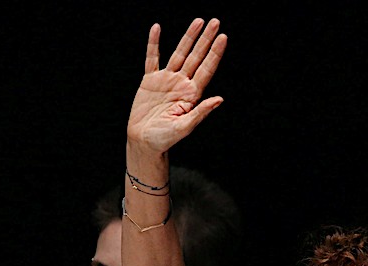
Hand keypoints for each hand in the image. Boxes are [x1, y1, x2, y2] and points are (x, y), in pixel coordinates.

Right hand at [127, 18, 226, 153]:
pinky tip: (157, 28)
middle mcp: (182, 84)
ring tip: (198, 22)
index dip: (215, 53)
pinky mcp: (150, 81)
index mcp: (192, 94)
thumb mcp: (185, 127)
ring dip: (188, 37)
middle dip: (206, 39)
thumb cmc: (165, 139)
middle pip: (196, 56)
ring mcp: (167, 80)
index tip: (223, 37)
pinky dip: (153, 43)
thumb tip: (220, 99)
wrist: (144, 141)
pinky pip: (152, 58)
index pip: (207, 69)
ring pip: (179, 53)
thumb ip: (201, 112)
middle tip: (215, 22)